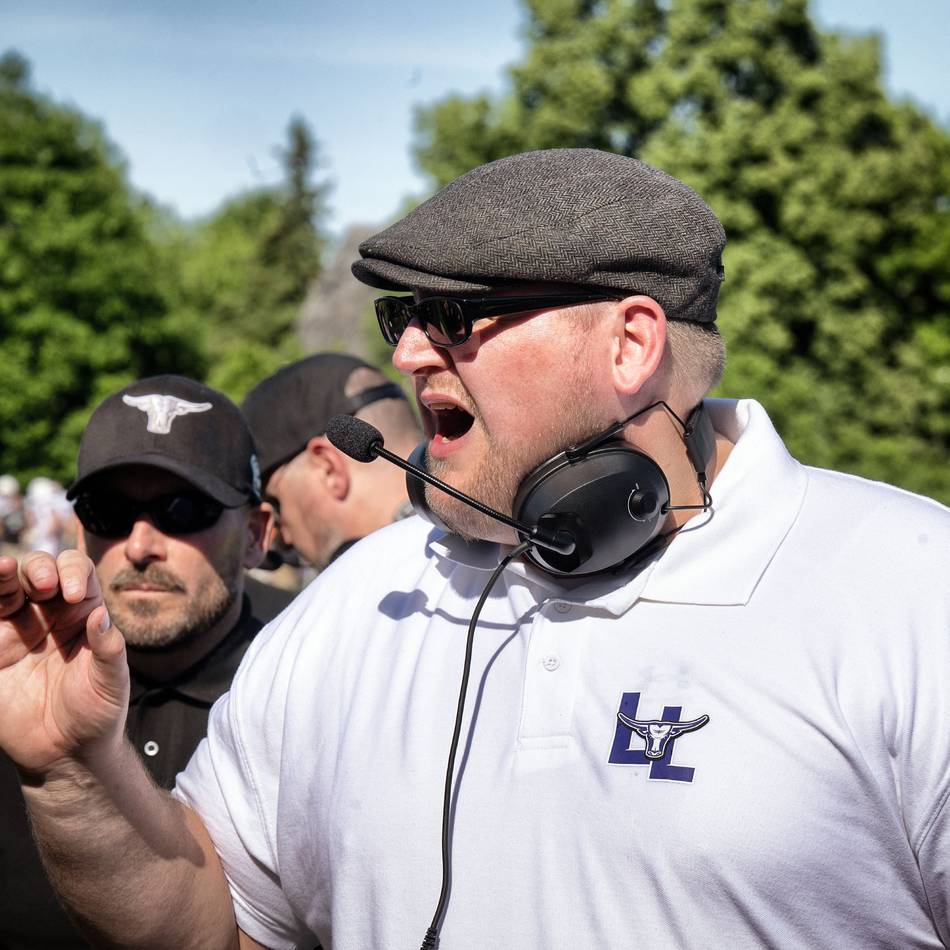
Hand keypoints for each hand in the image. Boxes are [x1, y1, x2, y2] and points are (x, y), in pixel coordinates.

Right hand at [0, 550, 128, 774]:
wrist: (66, 752)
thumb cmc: (98, 712)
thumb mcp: (112, 681)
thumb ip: (109, 649)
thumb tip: (100, 616)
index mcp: (83, 612)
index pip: (78, 572)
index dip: (73, 572)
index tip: (72, 594)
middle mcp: (49, 614)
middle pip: (38, 572)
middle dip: (37, 568)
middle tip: (44, 586)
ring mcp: (17, 630)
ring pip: (4, 589)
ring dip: (2, 576)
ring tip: (3, 570)